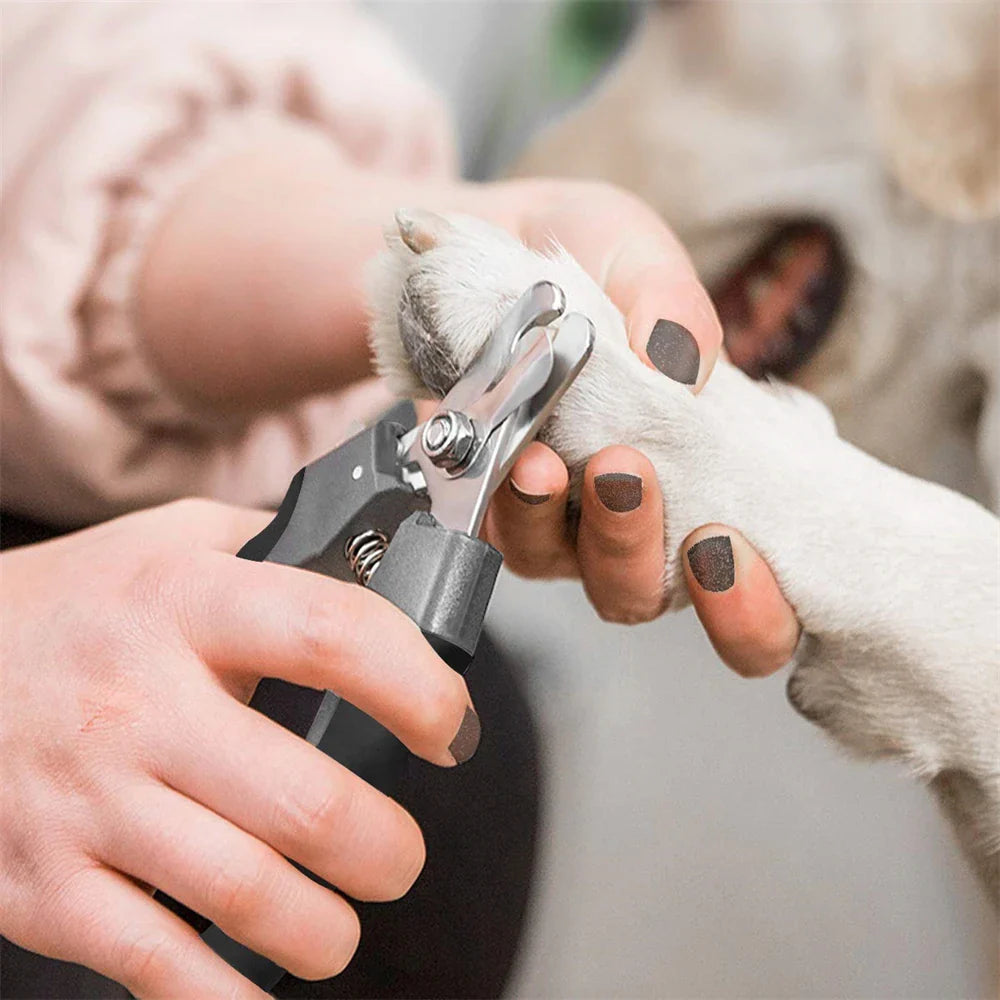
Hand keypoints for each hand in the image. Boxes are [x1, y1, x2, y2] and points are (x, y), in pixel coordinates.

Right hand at [0, 500, 477, 997]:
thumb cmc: (78, 606)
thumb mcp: (175, 541)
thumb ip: (279, 547)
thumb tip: (388, 570)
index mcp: (186, 607)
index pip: (333, 636)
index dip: (419, 687)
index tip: (449, 727)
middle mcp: (138, 705)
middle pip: (308, 804)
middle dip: (388, 850)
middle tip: (398, 853)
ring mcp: (89, 802)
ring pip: (249, 897)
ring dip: (326, 928)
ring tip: (341, 917)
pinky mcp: (46, 885)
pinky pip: (159, 965)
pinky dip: (230, 994)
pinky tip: (261, 979)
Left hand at [482, 182, 800, 671]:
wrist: (489, 251)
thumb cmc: (586, 259)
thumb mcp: (634, 250)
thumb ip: (668, 300)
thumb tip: (683, 364)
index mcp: (709, 475)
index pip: (750, 588)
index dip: (750, 605)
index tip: (726, 547)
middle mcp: (637, 518)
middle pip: (645, 591)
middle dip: (634, 548)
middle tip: (625, 472)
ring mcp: (558, 522)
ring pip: (558, 568)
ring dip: (553, 524)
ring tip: (544, 461)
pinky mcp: (489, 507)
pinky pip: (493, 533)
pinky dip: (497, 499)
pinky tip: (502, 452)